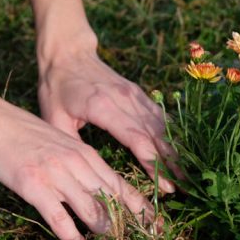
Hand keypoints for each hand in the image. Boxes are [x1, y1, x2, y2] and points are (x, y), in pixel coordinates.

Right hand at [0, 102, 154, 239]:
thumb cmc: (24, 133)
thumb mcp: (61, 142)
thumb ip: (80, 163)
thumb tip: (97, 189)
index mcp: (86, 154)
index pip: (120, 184)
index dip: (140, 207)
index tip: (157, 224)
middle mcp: (77, 164)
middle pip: (112, 199)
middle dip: (130, 225)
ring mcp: (57, 175)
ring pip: (92, 210)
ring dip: (105, 235)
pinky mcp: (35, 186)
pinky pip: (60, 219)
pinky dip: (74, 239)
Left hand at [37, 47, 180, 193]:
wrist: (67, 53)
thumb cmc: (56, 89)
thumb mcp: (54, 119)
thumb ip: (73, 146)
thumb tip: (85, 175)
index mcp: (103, 107)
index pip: (136, 139)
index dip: (153, 163)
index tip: (165, 184)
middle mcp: (124, 99)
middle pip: (155, 135)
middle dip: (171, 162)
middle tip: (184, 185)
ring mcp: (134, 95)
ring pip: (162, 125)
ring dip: (175, 149)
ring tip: (185, 173)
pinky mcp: (138, 92)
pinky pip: (159, 115)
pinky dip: (170, 132)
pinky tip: (179, 148)